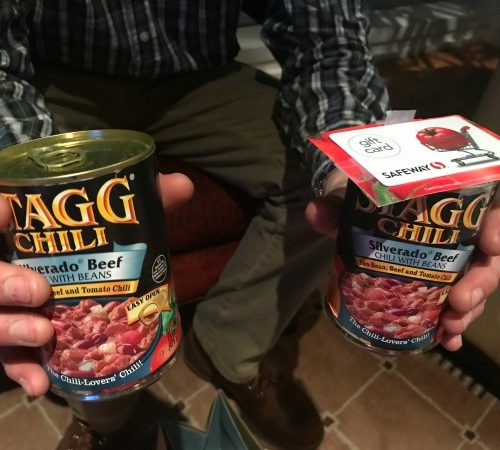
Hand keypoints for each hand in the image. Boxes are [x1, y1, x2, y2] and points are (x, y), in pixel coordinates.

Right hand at [0, 172, 193, 396]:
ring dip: (11, 330)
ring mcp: (8, 303)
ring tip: (45, 335)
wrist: (94, 285)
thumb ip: (144, 204)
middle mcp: (9, 263)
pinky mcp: (15, 336)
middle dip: (2, 284)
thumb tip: (183, 184)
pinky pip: (9, 356)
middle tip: (40, 291)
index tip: (4, 211)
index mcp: (24, 230)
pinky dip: (22, 371)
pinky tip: (41, 385)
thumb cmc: (100, 248)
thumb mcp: (116, 225)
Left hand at [305, 171, 499, 351]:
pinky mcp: (435, 282)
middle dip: (481, 282)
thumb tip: (315, 213)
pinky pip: (453, 303)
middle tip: (460, 301)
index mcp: (445, 200)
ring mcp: (448, 259)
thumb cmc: (363, 197)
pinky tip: (446, 341)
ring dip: (469, 310)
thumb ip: (334, 203)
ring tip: (449, 327)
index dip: (497, 226)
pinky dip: (452, 324)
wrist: (355, 209)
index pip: (487, 207)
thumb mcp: (349, 196)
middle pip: (486, 256)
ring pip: (474, 284)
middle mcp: (455, 230)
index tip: (492, 244)